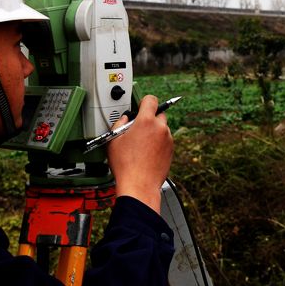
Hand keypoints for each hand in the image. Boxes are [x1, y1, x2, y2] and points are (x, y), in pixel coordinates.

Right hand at [106, 95, 173, 213]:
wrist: (139, 185)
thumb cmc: (125, 165)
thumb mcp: (113, 140)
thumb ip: (118, 124)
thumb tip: (124, 120)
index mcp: (146, 121)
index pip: (151, 99)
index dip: (144, 101)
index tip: (140, 107)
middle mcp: (160, 128)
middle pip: (158, 114)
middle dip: (149, 118)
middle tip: (137, 129)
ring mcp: (168, 139)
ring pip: (162, 128)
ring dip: (154, 131)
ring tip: (141, 145)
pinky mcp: (171, 150)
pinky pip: (165, 140)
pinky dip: (158, 143)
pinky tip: (147, 153)